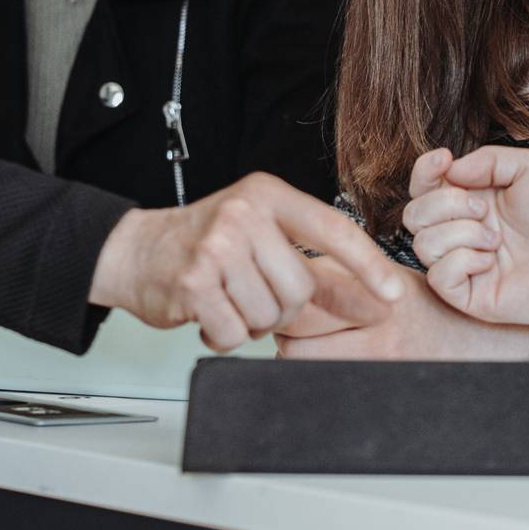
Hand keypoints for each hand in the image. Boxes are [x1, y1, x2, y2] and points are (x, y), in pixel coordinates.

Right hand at [88, 172, 405, 351]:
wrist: (135, 251)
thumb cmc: (203, 243)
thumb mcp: (260, 235)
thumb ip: (314, 264)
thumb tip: (374, 299)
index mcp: (267, 196)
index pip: (332, 229)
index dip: (367, 264)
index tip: (393, 294)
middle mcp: (243, 214)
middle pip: (299, 288)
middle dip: (282, 307)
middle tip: (252, 293)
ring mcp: (216, 247)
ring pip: (268, 315)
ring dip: (250, 322)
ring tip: (227, 298)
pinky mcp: (193, 282)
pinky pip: (234, 332)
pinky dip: (224, 334)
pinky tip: (207, 311)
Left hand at [276, 267, 528, 360]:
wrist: (485, 341)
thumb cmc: (436, 305)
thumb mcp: (392, 277)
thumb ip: (346, 275)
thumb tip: (291, 275)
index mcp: (376, 285)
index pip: (305, 288)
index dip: (287, 288)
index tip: (287, 287)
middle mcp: (377, 322)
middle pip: (293, 328)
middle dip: (281, 323)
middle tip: (288, 319)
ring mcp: (380, 358)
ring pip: (300, 359)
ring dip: (295, 350)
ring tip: (305, 341)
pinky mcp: (381, 380)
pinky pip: (325, 380)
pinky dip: (316, 371)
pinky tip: (326, 359)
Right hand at [404, 145, 528, 326]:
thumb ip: (485, 160)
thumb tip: (449, 170)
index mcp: (476, 200)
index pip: (427, 186)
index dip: (425, 171)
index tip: (443, 159)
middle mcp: (467, 233)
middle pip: (414, 214)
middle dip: (443, 203)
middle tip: (483, 207)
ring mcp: (467, 266)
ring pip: (423, 244)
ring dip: (458, 233)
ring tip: (495, 238)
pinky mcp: (473, 296)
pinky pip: (438, 277)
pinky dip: (461, 261)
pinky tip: (491, 260)